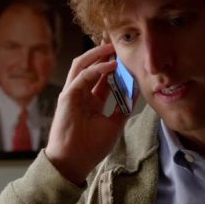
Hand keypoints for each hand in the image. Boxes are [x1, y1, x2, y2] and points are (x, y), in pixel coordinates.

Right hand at [45, 42, 128, 184]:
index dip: (114, 64)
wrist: (73, 163)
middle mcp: (80, 94)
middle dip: (102, 51)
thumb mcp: (114, 125)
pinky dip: (97, 69)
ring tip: (113, 46)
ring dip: (97, 54)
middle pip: (90, 65)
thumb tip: (137, 91)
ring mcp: (72, 93)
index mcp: (91, 100)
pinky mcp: (67, 97)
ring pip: (82, 65)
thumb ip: (123, 107)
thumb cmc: (90, 148)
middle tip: (117, 40)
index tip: (126, 54)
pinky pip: (82, 77)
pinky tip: (111, 65)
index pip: (103, 76)